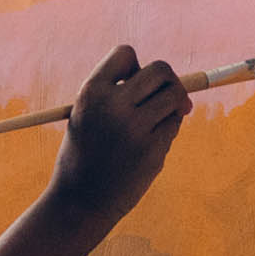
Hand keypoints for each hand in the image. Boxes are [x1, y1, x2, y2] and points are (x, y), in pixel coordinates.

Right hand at [45, 45, 187, 228]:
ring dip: (172, 105)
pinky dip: (168, 129)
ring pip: (174, 96)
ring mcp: (135, 128)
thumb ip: (116, 94)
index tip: (134, 84)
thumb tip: (166, 78)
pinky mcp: (153, 150)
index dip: (135, 66)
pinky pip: (174, 124)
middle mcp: (113, 106)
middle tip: (167, 97)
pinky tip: (149, 145)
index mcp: (91, 93)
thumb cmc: (85, 155)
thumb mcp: (87, 115)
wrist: (80, 202)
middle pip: (160, 70)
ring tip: (155, 123)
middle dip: (168, 81)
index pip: (125, 53)